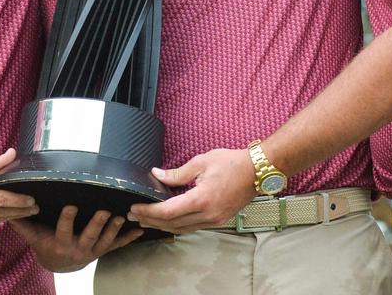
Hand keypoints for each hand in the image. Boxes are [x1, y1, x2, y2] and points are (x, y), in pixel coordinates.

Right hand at [11, 205, 141, 272]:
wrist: (59, 264)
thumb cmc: (44, 244)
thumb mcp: (32, 236)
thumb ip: (21, 222)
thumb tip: (8, 207)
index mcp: (60, 243)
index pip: (64, 229)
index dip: (68, 218)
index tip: (71, 206)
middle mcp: (78, 248)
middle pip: (89, 236)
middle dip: (97, 224)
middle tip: (105, 212)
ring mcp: (92, 251)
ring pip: (105, 241)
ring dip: (114, 230)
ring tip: (120, 218)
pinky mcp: (102, 250)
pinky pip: (117, 246)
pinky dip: (128, 238)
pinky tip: (139, 230)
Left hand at [127, 149, 256, 233]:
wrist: (258, 171)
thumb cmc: (231, 163)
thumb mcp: (200, 162)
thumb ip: (176, 173)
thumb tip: (156, 175)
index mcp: (202, 199)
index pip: (167, 212)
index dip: (148, 212)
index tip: (134, 208)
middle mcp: (208, 215)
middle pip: (172, 224)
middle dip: (150, 221)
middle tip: (133, 216)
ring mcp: (215, 220)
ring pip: (182, 228)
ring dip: (162, 226)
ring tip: (146, 220)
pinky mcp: (219, 220)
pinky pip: (193, 227)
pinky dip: (177, 225)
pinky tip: (167, 220)